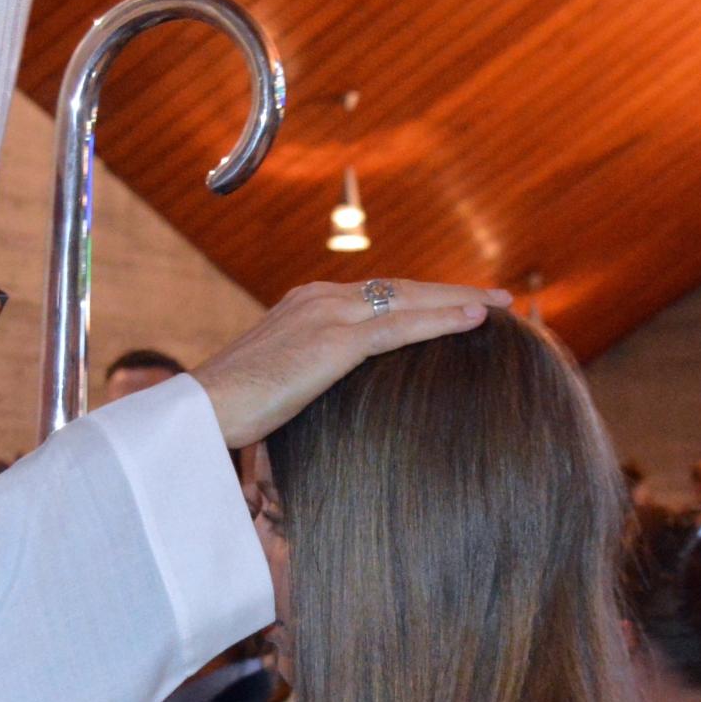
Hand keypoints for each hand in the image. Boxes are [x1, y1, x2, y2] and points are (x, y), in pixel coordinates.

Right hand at [193, 280, 511, 447]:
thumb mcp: (276, 388)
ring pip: (409, 299)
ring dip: (459, 299)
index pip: (376, 295)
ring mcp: (327, 315)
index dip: (419, 298)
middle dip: (450, 291)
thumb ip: (309, 381)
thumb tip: (325, 405)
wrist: (198, 413)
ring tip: (502, 304)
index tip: (453, 303)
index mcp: (305, 306)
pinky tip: (477, 319)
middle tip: (496, 296)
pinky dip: (443, 319)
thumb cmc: (227, 413)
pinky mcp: (333, 342)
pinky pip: (401, 326)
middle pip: (401, 288)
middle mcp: (319, 298)